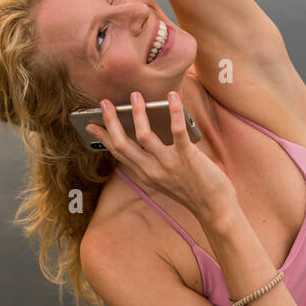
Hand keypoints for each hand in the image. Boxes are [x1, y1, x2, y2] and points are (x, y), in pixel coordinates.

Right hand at [87, 91, 240, 228]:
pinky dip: (174, 112)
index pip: (119, 153)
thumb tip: (145, 135)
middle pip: (123, 144)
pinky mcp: (187, 157)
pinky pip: (177, 131)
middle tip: (105, 103)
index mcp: (145, 175)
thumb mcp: (165, 179)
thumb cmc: (194, 190)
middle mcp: (152, 170)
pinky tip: (172, 97)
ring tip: (135, 96)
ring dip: (137, 114)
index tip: (90, 123)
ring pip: (144, 136)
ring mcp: (169, 164)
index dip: (103, 137)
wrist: (215, 208)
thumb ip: (153, 161)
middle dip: (111, 122)